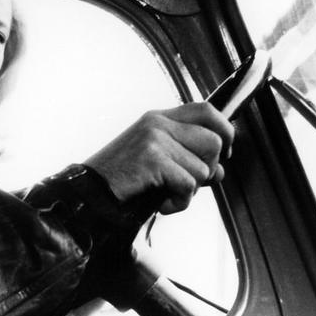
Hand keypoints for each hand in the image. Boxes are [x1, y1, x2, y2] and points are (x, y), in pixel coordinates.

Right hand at [84, 102, 233, 214]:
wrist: (90, 193)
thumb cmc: (121, 181)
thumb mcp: (155, 160)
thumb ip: (186, 158)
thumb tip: (219, 171)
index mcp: (158, 118)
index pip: (207, 110)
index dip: (225, 130)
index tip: (225, 152)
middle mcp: (158, 123)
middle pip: (213, 141)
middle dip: (209, 169)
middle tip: (187, 184)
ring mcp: (155, 139)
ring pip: (203, 168)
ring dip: (190, 191)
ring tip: (167, 196)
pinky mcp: (153, 159)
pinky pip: (188, 185)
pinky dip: (179, 203)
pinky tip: (161, 204)